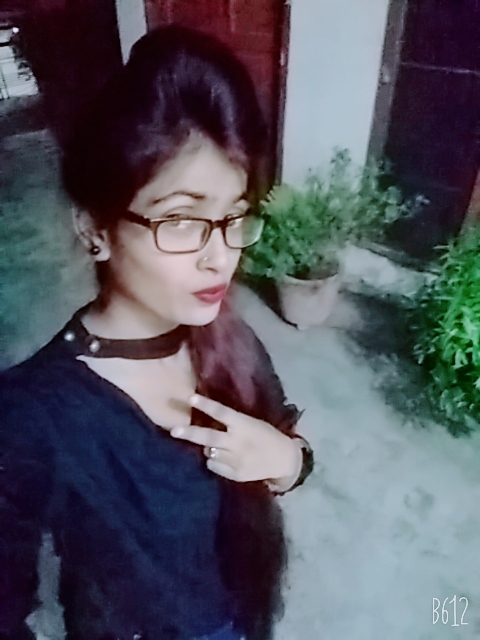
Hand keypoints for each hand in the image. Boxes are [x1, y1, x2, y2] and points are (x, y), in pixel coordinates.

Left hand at [170, 394, 302, 485]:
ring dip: (206, 448)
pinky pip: (214, 466)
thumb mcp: (252, 424)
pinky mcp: (235, 474)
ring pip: (209, 452)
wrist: (284, 460)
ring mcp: (236, 460)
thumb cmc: (266, 436)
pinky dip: (213, 461)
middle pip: (209, 437)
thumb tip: (208, 423)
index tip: (190, 398)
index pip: (222, 412)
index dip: (206, 405)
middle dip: (190, 433)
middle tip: (174, 430)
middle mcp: (238, 442)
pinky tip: (224, 458)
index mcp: (244, 425)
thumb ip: (233, 424)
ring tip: (214, 445)